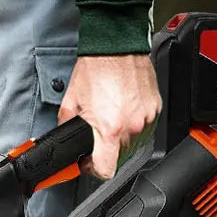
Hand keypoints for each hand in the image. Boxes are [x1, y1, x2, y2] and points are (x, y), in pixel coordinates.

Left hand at [58, 54, 160, 178]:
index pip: (106, 170)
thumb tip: (61, 141)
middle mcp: (132, 126)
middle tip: (96, 140)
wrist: (116, 46)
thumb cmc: (95, 69)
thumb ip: (65, 127)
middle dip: (106, 153)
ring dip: (121, 141)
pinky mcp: (155, 108)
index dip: (94, 170)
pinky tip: (123, 114)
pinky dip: (134, 127)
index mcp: (110, 129)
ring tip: (111, 123)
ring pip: (134, 145)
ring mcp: (146, 118)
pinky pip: (145, 129)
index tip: (89, 164)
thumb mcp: (71, 103)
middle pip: (120, 159)